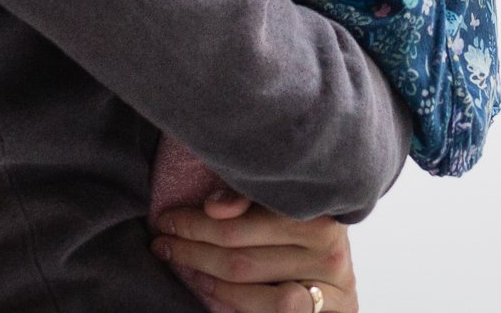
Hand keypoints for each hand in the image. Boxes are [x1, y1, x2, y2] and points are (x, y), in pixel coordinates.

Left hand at [152, 190, 357, 312]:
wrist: (337, 268)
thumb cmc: (302, 229)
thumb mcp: (282, 204)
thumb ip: (251, 198)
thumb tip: (215, 205)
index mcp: (321, 210)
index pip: (248, 218)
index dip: (200, 221)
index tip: (168, 219)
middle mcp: (330, 250)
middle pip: (242, 257)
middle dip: (193, 249)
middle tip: (163, 241)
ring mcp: (331, 288)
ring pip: (255, 292)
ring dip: (207, 278)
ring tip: (183, 266)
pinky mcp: (331, 312)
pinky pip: (269, 311)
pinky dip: (231, 301)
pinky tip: (209, 289)